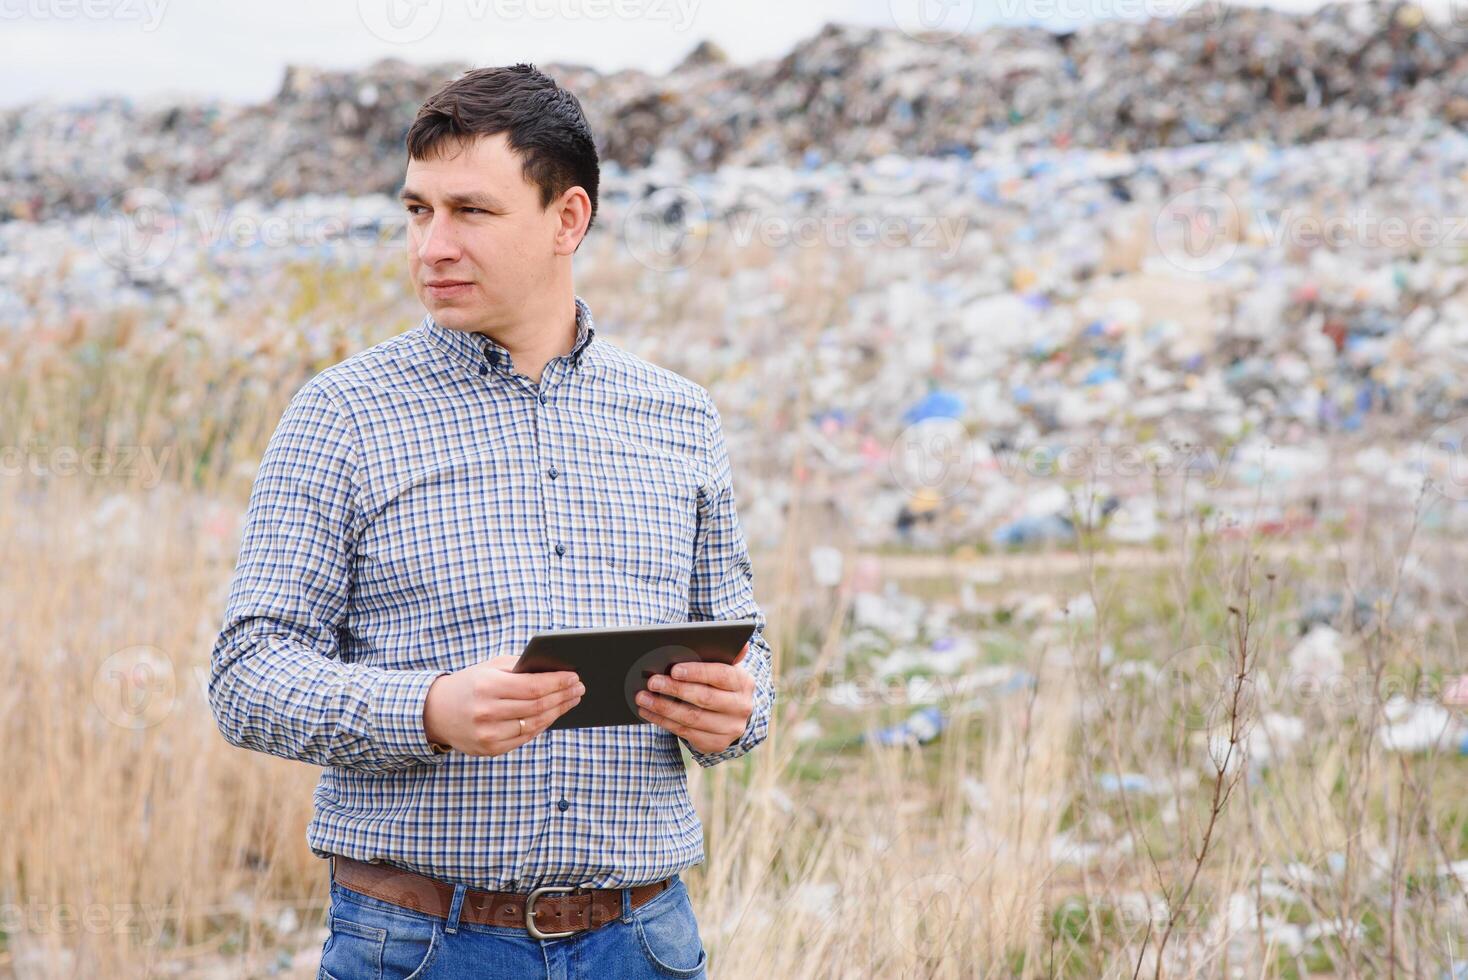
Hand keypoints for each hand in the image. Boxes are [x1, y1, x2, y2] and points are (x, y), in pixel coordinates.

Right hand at [423, 655, 583, 756]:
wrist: (436, 711)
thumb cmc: (470, 684)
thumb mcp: (490, 668)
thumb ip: (520, 668)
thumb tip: (555, 670)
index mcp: (487, 687)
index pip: (533, 686)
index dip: (558, 682)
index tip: (574, 677)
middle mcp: (487, 712)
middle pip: (538, 706)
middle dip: (563, 696)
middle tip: (579, 688)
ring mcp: (488, 734)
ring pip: (535, 724)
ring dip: (558, 711)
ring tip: (571, 700)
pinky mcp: (490, 749)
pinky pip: (525, 737)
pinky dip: (542, 725)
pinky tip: (553, 714)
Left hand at [635, 642, 753, 754]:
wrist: (731, 714)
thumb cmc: (719, 683)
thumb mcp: (724, 667)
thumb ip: (723, 654)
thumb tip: (741, 645)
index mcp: (743, 682)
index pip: (721, 675)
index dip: (697, 672)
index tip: (674, 670)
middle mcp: (741, 707)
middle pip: (704, 698)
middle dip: (675, 689)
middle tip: (652, 682)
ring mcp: (729, 728)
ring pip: (691, 718)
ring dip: (663, 707)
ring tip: (643, 698)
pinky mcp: (716, 744)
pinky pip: (685, 733)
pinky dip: (663, 721)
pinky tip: (648, 712)